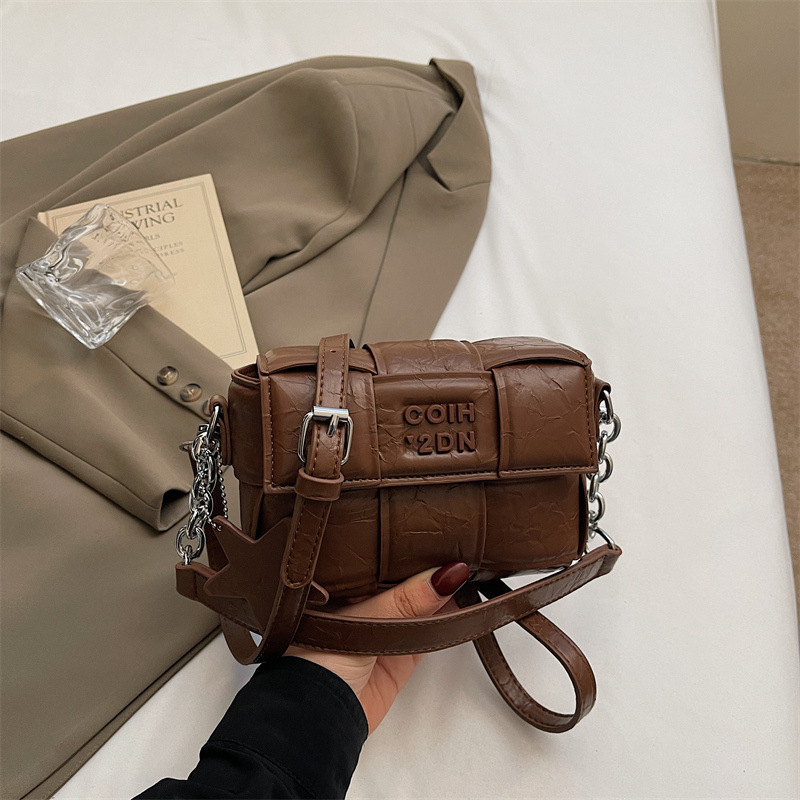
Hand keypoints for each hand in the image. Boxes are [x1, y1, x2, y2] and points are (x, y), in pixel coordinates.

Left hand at [285, 561, 469, 733]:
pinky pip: (427, 638)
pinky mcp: (398, 663)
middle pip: (401, 583)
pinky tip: (461, 606)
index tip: (435, 536)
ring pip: (418, 609)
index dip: (404, 549)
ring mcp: (380, 636)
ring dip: (440, 595)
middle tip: (459, 548)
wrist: (315, 722)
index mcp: (339, 588)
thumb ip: (403, 601)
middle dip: (426, 569)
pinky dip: (445, 625)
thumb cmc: (314, 662)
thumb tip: (445, 575)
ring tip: (467, 571)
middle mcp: (360, 609)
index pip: (377, 561)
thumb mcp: (360, 621)